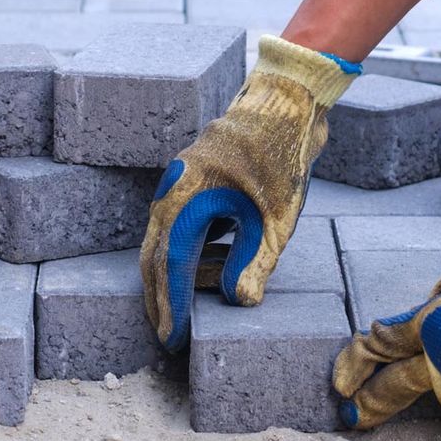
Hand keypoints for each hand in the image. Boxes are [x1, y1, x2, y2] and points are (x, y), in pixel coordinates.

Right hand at [140, 35, 356, 350]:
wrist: (285, 103)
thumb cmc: (282, 158)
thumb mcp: (278, 219)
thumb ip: (256, 262)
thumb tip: (240, 302)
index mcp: (189, 198)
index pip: (172, 263)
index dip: (171, 304)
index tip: (171, 337)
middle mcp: (174, 189)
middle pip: (155, 254)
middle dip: (160, 297)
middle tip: (165, 333)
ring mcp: (179, 181)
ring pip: (164, 239)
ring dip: (176, 274)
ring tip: (187, 307)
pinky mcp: (191, 179)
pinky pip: (178, 222)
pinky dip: (189, 249)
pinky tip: (210, 267)